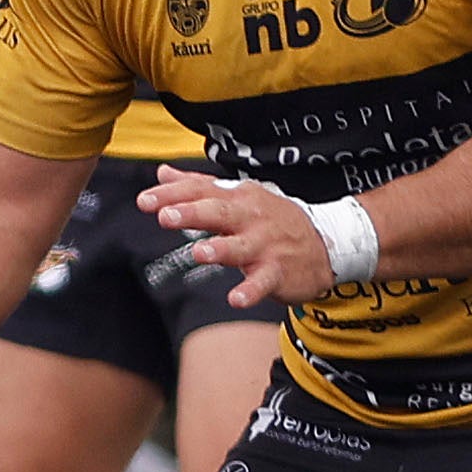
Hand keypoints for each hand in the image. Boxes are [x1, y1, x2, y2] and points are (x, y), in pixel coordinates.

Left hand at [141, 167, 338, 305]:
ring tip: (199, 253)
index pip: (201, 191)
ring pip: (240, 246)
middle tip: (165, 216)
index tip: (145, 200)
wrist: (326, 243)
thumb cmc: (274, 220)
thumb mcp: (239, 196)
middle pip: (218, 212)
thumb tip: (162, 173)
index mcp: (238, 198)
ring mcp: (265, 245)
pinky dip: (251, 291)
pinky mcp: (278, 271)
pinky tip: (236, 298)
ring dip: (220, 249)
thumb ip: (198, 186)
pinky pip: (263, 282)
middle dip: (192, 213)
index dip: (173, 195)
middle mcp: (250, 218)